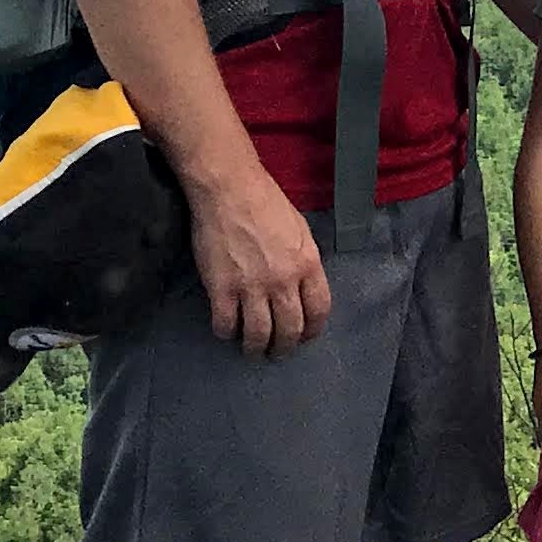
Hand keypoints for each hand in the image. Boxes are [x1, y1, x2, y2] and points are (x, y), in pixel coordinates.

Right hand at [191, 171, 330, 357]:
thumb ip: (303, 260)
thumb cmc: (266, 202)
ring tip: (252, 351)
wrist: (230, 189)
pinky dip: (227, 333)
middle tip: (277, 352)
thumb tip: (302, 285)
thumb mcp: (300, 230)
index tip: (305, 337)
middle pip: (290, 329)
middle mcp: (284, 281)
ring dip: (256, 348)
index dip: (313, 330)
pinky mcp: (222, 288)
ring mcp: (252, 286)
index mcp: (308, 264)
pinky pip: (226, 323)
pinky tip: (227, 331)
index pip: (319, 310)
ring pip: (259, 334)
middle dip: (285, 347)